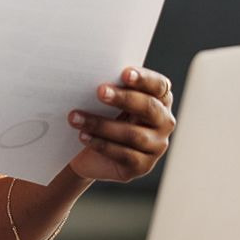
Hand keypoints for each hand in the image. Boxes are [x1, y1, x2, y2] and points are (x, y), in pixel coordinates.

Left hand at [67, 66, 173, 182]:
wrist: (87, 152)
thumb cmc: (100, 115)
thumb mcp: (105, 100)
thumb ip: (109, 87)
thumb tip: (92, 73)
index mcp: (159, 99)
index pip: (159, 85)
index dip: (144, 79)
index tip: (124, 73)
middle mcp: (163, 122)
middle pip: (149, 108)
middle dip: (123, 98)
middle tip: (99, 91)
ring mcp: (156, 146)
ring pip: (133, 134)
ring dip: (102, 124)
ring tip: (75, 118)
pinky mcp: (143, 166)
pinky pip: (125, 155)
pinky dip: (101, 144)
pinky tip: (83, 136)